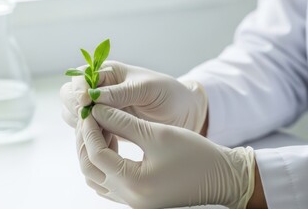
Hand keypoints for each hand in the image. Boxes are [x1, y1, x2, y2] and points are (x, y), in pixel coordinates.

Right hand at [60, 61, 207, 132]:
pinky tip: (108, 144)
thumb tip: (91, 96)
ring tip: (102, 134)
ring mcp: (100, 109)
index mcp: (108, 73)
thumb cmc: (169, 94)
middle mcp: (99, 89)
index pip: (80, 76)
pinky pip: (86, 132)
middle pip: (69, 95)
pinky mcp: (104, 127)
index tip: (85, 102)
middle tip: (90, 121)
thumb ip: (120, 92)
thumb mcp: (147, 89)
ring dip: (81, 125)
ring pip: (73, 115)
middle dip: (75, 108)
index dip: (78, 89)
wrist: (183, 114)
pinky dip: (90, 138)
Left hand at [77, 104, 254, 208]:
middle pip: (89, 168)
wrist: (222, 177)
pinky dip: (104, 162)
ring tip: (100, 127)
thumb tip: (96, 110)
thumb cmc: (196, 155)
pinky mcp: (137, 198)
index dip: (89, 128)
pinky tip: (111, 142)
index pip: (96, 154)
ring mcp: (132, 201)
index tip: (89, 109)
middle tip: (89, 117)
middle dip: (85, 140)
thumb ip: (122, 122)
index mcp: (134, 184)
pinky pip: (108, 182)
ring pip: (95, 177)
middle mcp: (129, 198)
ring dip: (92, 152)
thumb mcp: (157, 134)